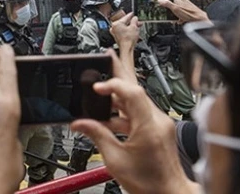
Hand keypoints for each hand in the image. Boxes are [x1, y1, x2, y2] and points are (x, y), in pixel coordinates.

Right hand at [70, 50, 197, 193]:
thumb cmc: (149, 183)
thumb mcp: (115, 160)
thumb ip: (97, 136)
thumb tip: (80, 123)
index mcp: (149, 126)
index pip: (132, 92)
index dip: (113, 85)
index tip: (96, 87)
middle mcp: (158, 120)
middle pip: (135, 90)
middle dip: (118, 74)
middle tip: (105, 57)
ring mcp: (159, 123)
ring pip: (136, 101)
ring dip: (117, 97)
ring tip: (98, 92)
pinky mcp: (157, 128)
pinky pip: (138, 112)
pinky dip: (122, 112)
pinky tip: (107, 118)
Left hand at [110, 13, 139, 48]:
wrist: (127, 49)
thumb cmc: (128, 40)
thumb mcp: (134, 27)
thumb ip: (134, 20)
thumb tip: (135, 18)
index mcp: (116, 24)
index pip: (125, 17)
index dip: (130, 15)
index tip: (133, 13)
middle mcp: (114, 28)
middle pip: (124, 22)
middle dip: (132, 22)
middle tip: (138, 21)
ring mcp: (115, 33)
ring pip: (124, 27)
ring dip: (131, 27)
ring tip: (137, 26)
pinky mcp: (117, 37)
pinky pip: (123, 31)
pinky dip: (128, 31)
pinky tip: (133, 31)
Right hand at [157, 0, 208, 23]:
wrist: (200, 19)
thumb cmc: (189, 14)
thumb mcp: (175, 9)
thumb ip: (167, 4)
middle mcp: (184, 1)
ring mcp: (187, 6)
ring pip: (180, 3)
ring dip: (175, 6)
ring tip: (171, 10)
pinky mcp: (189, 11)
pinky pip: (182, 11)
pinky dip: (179, 14)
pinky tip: (178, 19)